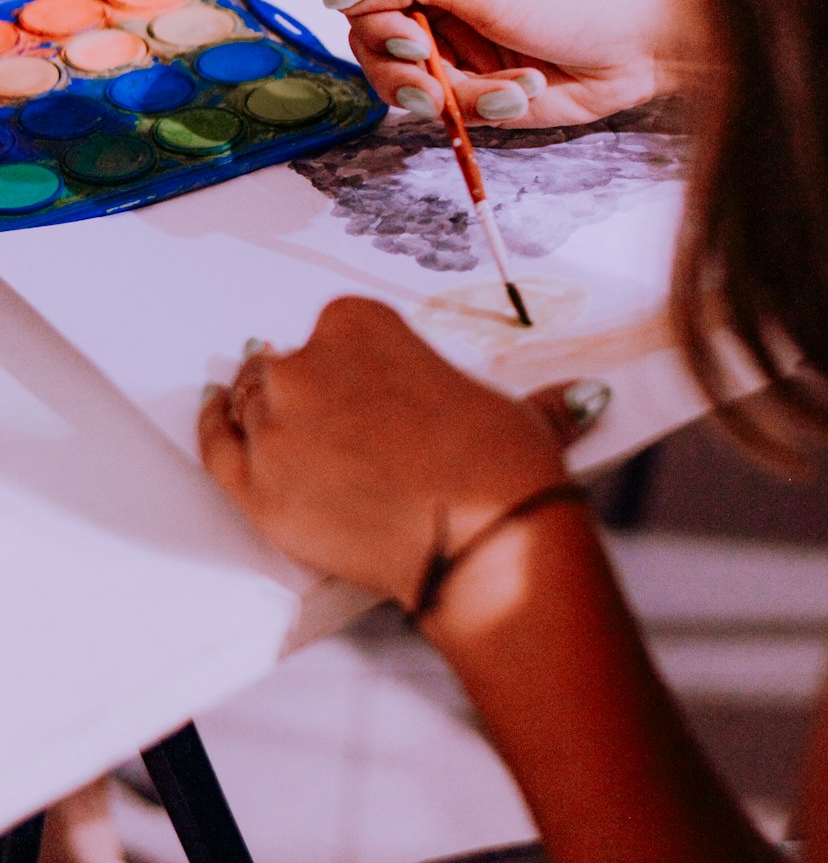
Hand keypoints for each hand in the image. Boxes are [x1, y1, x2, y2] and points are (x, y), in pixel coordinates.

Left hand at [198, 298, 607, 608]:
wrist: (480, 539)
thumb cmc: (501, 466)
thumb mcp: (518, 411)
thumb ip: (534, 399)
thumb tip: (582, 400)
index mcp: (358, 323)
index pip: (331, 332)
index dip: (345, 364)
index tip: (358, 386)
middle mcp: (305, 362)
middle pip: (283, 367)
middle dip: (304, 391)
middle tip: (332, 423)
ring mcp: (275, 426)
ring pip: (249, 406)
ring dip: (261, 413)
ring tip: (282, 429)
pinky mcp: (256, 488)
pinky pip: (215, 447)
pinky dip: (211, 429)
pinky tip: (214, 414)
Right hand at [324, 0, 714, 127]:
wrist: (649, 41)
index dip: (368, 15)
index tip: (407, 35)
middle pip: (370, 38)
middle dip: (404, 67)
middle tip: (437, 82)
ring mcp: (453, 36)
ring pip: (403, 81)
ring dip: (451, 93)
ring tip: (505, 89)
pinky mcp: (474, 80)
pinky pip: (446, 106)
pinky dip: (482, 106)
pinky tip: (526, 88)